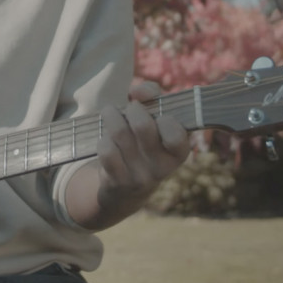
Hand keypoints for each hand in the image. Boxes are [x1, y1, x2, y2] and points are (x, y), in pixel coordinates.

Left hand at [93, 80, 190, 211]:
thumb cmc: (146, 142)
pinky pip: (106, 149)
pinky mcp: (118, 181)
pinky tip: (106, 139)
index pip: (175, 135)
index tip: (156, 112)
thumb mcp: (158, 120)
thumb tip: (137, 92)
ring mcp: (139, 177)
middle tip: (130, 108)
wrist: (127, 190)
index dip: (164, 118)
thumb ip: (154, 96)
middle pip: (143, 126)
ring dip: (112, 116)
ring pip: (120, 133)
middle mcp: (162, 168)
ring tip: (111, 114)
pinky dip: (103, 138)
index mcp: (178, 153)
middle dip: (132, 109)